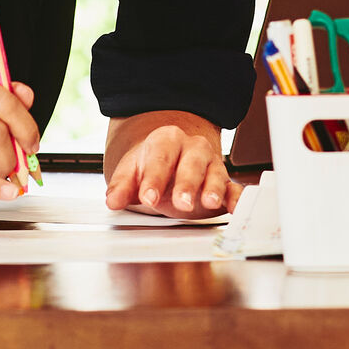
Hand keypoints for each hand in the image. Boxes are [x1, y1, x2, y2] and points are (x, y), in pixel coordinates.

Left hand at [105, 118, 237, 217]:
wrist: (172, 157)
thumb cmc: (152, 166)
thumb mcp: (132, 173)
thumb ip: (122, 187)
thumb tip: (112, 201)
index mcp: (166, 141)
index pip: (160, 158)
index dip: (154, 178)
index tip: (148, 197)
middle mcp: (192, 148)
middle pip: (191, 163)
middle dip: (187, 184)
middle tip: (181, 202)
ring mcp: (211, 164)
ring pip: (214, 173)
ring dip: (213, 188)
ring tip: (209, 202)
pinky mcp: (225, 182)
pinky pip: (234, 187)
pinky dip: (236, 197)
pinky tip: (235, 208)